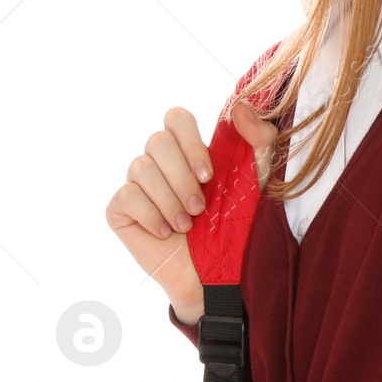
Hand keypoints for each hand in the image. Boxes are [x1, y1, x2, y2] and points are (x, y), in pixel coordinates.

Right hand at [105, 102, 278, 323]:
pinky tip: (167, 233)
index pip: (176, 118)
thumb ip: (260, 139)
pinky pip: (126, 196)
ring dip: (170, 200)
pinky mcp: (120, 209)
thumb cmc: (240, 225)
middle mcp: (160, 162)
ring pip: (139, 168)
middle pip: (156, 140)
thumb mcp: (261, 179)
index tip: (209, 175)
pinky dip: (152, 216)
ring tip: (188, 224)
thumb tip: (240, 107)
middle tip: (201, 207)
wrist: (220, 274)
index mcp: (190, 149)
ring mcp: (137, 184)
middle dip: (181, 177)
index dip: (189, 142)